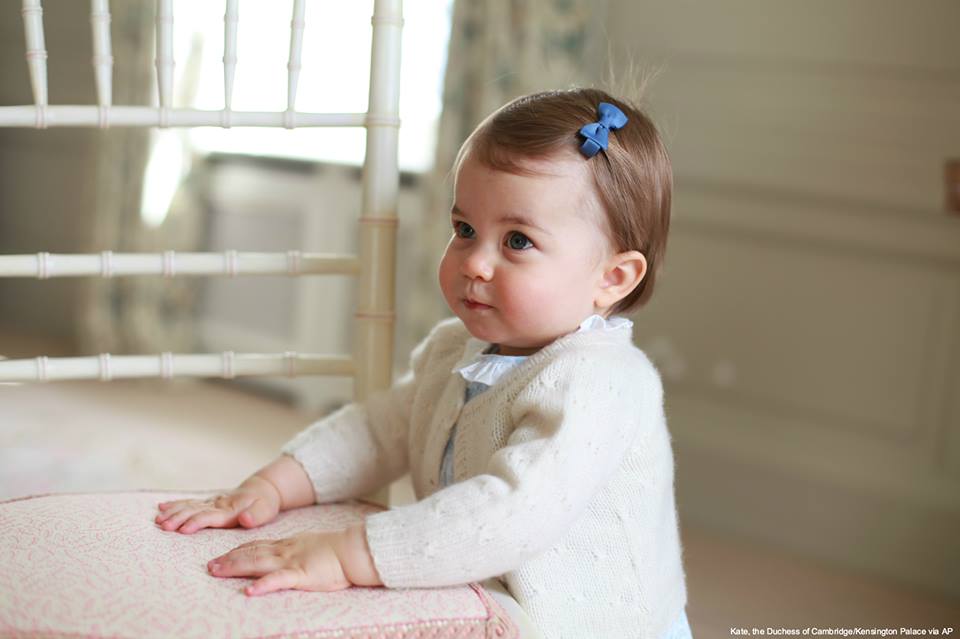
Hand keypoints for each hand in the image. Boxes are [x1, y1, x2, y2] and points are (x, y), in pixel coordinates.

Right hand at [155, 475, 280, 533]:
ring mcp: (211, 502)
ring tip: (158, 519)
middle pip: (194, 510)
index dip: (196, 522)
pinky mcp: (208, 503)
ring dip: (173, 512)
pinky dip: (175, 504)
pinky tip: (161, 506)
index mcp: (229, 510)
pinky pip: (189, 502)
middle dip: (178, 518)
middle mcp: (217, 505)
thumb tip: (245, 519)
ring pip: (189, 506)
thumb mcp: (265, 510)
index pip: (210, 516)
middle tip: (162, 525)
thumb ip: (255, 516)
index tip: (183, 529)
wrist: (263, 490)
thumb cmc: (264, 504)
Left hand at [206, 525, 381, 595]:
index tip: (223, 554)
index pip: (258, 545)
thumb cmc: (338, 550)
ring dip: (235, 567)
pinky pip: (279, 580)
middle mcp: (286, 551)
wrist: (354, 549)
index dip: (238, 550)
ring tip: (217, 571)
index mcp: (289, 545)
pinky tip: (250, 591)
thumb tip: (289, 556)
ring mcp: (292, 562)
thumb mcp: (312, 545)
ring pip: (257, 563)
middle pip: (251, 553)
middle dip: (229, 559)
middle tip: (210, 566)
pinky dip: (263, 585)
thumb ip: (298, 550)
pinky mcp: (301, 574)